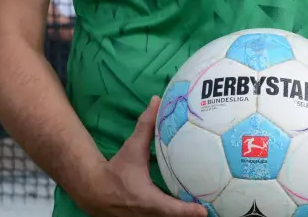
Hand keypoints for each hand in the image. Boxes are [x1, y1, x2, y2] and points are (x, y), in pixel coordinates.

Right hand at [80, 96, 207, 216]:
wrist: (93, 189)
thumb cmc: (116, 169)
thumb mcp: (132, 148)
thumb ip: (146, 125)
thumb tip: (157, 101)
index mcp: (147, 199)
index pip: (171, 209)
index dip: (188, 211)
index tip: (204, 211)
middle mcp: (148, 214)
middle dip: (191, 215)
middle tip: (214, 206)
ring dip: (184, 216)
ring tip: (207, 208)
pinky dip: (175, 215)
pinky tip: (189, 208)